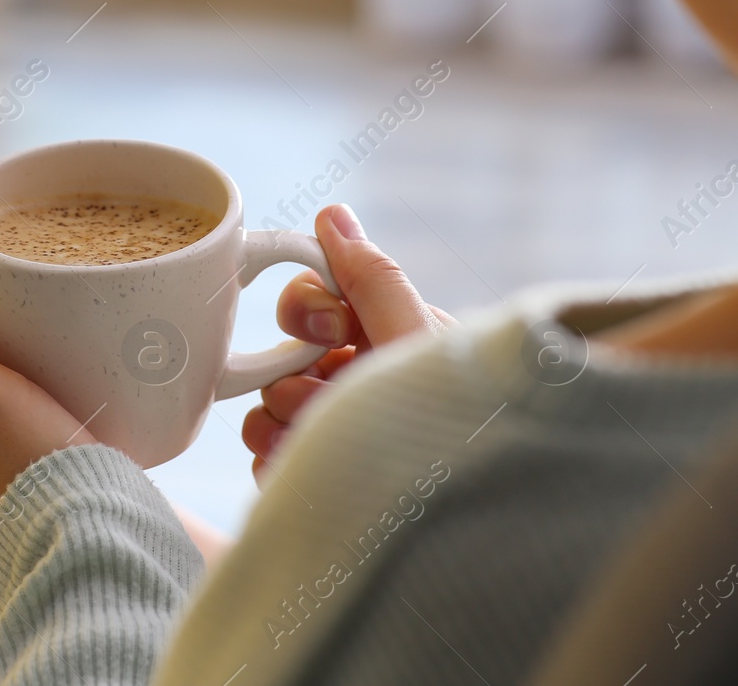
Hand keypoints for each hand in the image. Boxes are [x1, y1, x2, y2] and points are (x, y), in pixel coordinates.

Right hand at [242, 204, 453, 482]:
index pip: (314, 302)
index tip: (330, 330)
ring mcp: (337, 434)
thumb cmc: (460, 426)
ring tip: (317, 441)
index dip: (307, 310)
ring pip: (267, 409)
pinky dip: (277, 462)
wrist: (469, 522)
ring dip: (279, 421)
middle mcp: (361, 385)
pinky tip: (305, 469)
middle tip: (321, 399)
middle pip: (283, 358)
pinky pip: (268, 457)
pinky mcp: (318, 483)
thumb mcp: (419, 343)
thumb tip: (333, 215)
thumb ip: (373, 281)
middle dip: (293, 378)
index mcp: (388, 340)